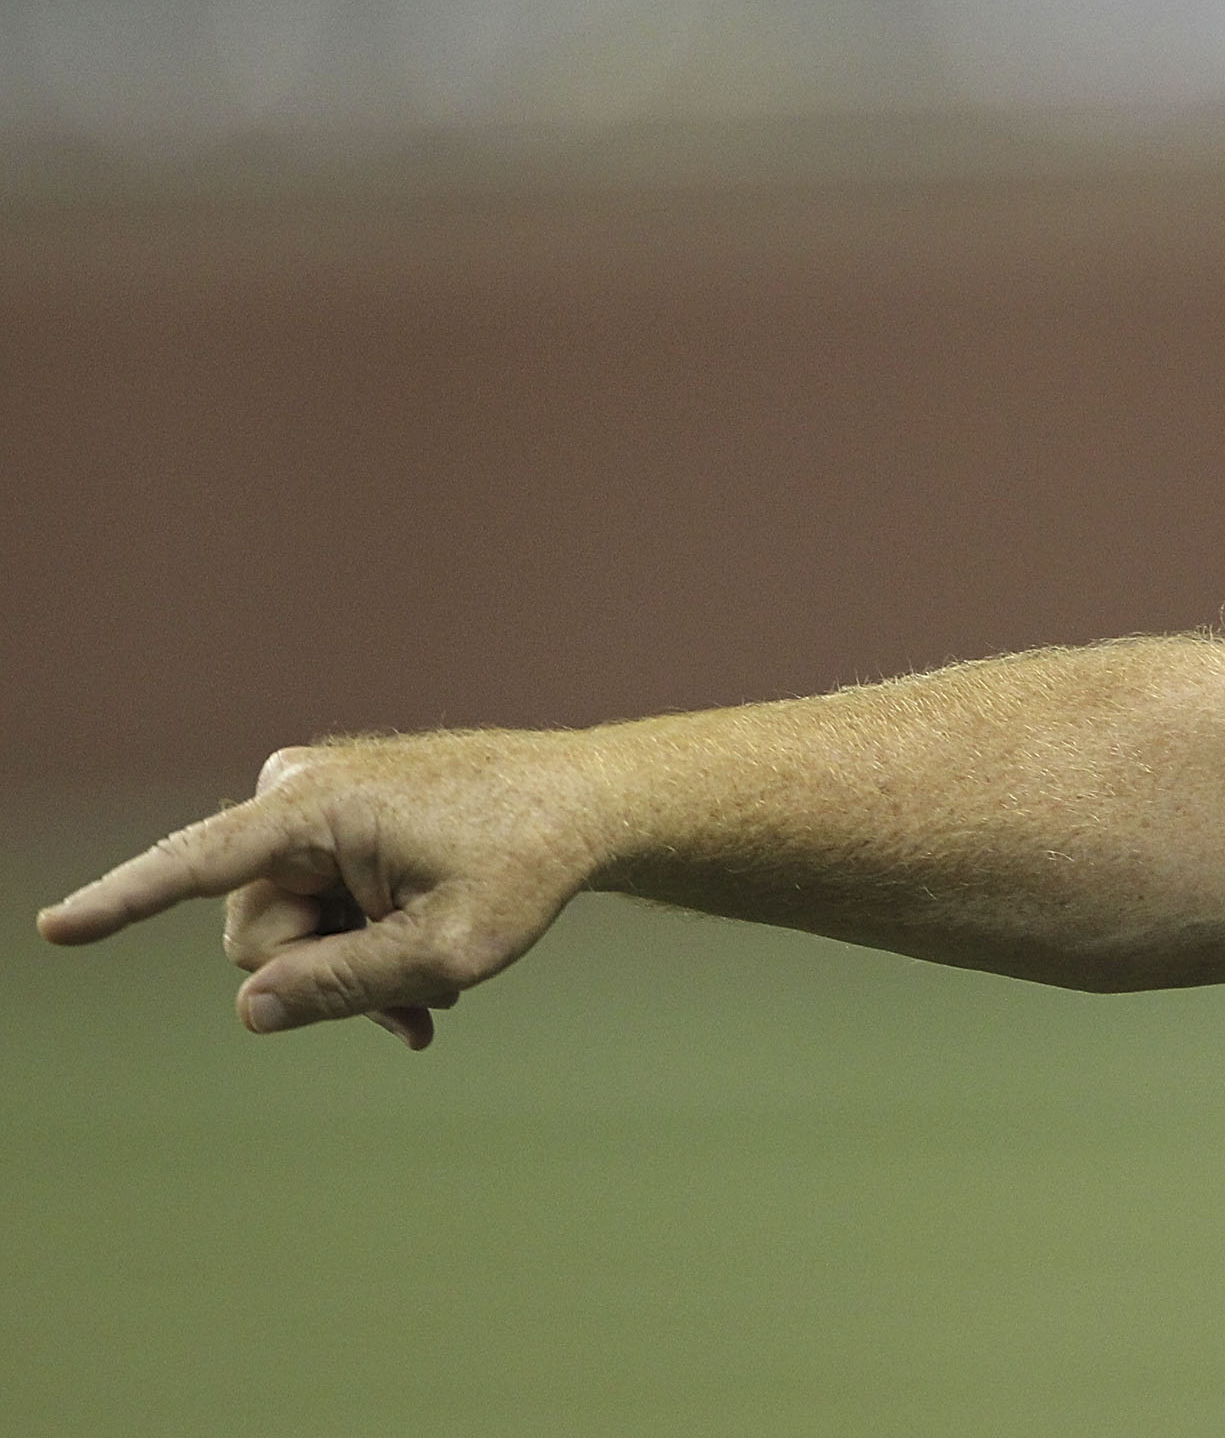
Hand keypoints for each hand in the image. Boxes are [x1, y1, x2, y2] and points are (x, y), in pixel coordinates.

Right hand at [34, 733, 613, 1048]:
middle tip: (412, 1014)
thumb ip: (344, 985)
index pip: (197, 865)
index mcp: (318, 806)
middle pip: (255, 932)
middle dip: (321, 979)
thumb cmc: (530, 863)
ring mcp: (314, 801)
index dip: (120, 903)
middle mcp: (298, 789)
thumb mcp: (448, 950)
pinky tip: (418, 988)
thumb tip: (248, 1010)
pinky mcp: (335, 819)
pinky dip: (360, 945)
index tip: (53, 931)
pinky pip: (313, 905)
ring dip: (350, 971)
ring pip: (287, 928)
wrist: (590, 805)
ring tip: (429, 999)